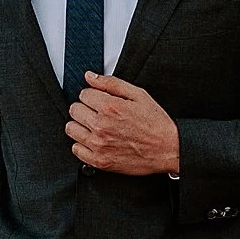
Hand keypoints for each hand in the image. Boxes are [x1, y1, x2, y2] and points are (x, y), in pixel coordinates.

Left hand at [65, 73, 179, 178]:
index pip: (83, 94)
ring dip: (80, 125)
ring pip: (71, 129)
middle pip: (75, 110)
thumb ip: (111, 83)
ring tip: (95, 126)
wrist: (168, 149)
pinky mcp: (100, 161)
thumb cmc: (156, 123)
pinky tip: (94, 140)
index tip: (100, 100)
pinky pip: (76, 150)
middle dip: (85, 108)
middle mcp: (101, 126)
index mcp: (109, 107)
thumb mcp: (137, 94)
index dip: (92, 95)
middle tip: (98, 113)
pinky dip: (82, 144)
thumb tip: (90, 76)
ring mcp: (99, 145)